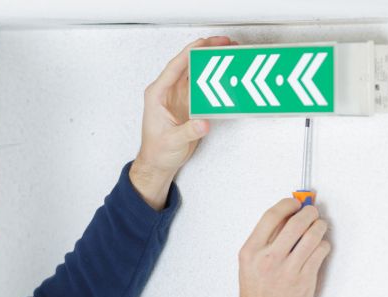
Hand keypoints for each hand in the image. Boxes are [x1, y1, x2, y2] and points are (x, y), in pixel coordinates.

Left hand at [130, 36, 237, 209]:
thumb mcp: (171, 141)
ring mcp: (180, 97)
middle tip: (226, 44)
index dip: (191, 52)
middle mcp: (168, 92)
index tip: (206, 43)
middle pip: (188, 64)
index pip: (175, 66)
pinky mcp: (190, 105)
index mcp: (158, 94)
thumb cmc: (156, 151)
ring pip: (198, 73)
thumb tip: (203, 123)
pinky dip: (216, 80)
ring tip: (230, 54)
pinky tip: (228, 75)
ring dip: (213, 63)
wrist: (158, 163)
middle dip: (207, 52)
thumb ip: (188, 132)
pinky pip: (204, 87)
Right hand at [228, 199, 331, 296]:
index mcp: (251, 251)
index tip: (294, 203)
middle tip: (312, 212)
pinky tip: (319, 246)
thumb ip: (264, 240)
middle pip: (296, 222)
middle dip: (309, 212)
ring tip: (319, 226)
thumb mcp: (249, 262)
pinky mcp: (305, 279)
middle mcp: (269, 258)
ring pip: (313, 235)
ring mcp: (288, 269)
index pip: (271, 216)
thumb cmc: (256, 292)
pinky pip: (321, 251)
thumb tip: (286, 217)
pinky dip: (323, 244)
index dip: (287, 205)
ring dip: (320, 226)